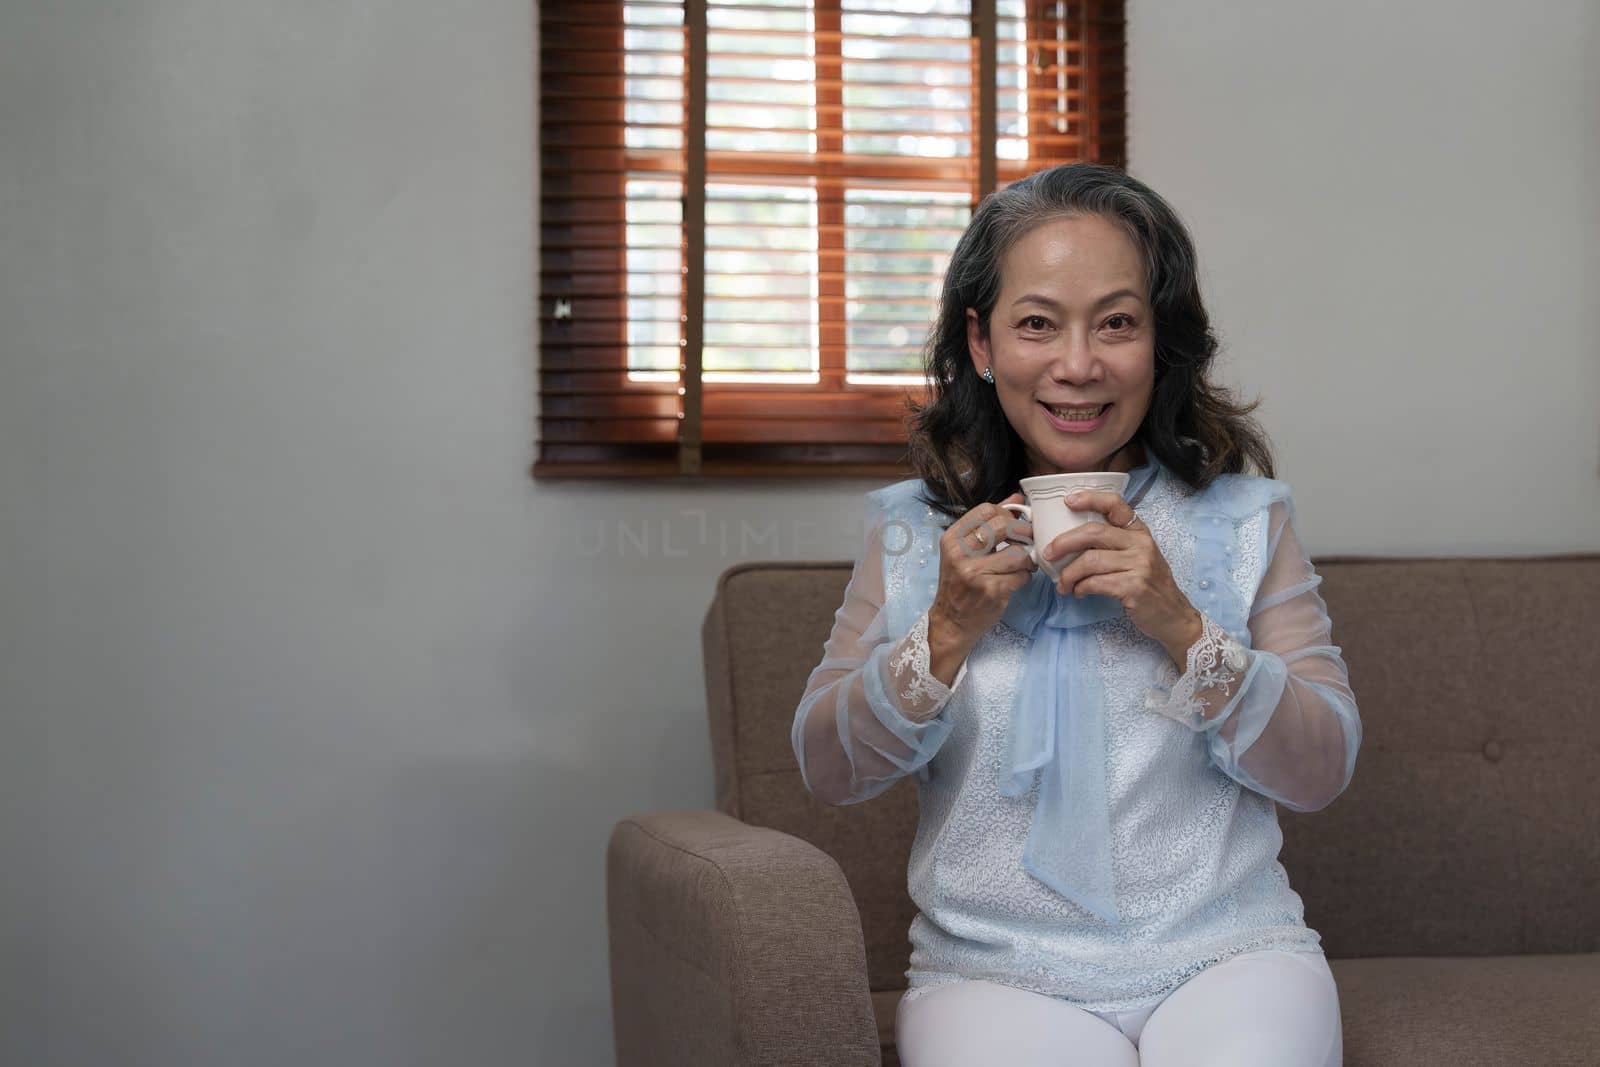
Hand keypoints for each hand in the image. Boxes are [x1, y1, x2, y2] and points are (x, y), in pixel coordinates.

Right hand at [928, 493, 1036, 651]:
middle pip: (1004, 526)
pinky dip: (1025, 577)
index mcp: (952, 539)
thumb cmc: (960, 583)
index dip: (1006, 514)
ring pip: (1018, 552)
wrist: (951, 621)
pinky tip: (1017, 580)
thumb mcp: (965, 551)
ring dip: (1027, 558)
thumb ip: (989, 523)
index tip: (1012, 525)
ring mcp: (975, 573)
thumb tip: (1018, 500)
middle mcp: (960, 553)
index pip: (986, 509)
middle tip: (1027, 541)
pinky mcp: (992, 591)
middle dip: (1023, 532)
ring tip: (1023, 564)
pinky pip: (1022, 575)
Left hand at [1043, 489, 1202, 661]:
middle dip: (1064, 542)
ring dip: (1069, 574)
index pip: (1115, 504)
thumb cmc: (1148, 584)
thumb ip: (1113, 544)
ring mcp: (1139, 565)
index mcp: (1139, 531)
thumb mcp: (1137, 556)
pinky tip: (1078, 592)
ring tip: (1063, 584)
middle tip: (1048, 554)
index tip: (1068, 501)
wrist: (1173, 616)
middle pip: (1093, 532)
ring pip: (1090, 561)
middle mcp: (1141, 544)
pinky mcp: (1134, 588)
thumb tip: (1070, 539)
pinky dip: (1080, 588)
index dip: (1090, 499)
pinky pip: (1095, 583)